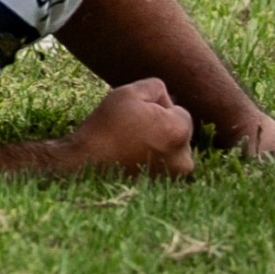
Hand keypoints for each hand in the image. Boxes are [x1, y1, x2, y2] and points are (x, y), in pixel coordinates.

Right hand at [67, 79, 194, 179]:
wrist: (90, 162)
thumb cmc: (110, 124)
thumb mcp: (130, 92)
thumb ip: (155, 87)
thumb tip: (165, 98)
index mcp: (180, 132)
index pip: (180, 112)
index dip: (159, 107)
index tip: (138, 113)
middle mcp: (185, 158)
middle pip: (179, 132)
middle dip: (163, 126)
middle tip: (134, 127)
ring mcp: (175, 176)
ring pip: (172, 149)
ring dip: (159, 143)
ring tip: (131, 142)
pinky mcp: (165, 187)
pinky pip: (165, 165)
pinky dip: (154, 159)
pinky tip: (132, 155)